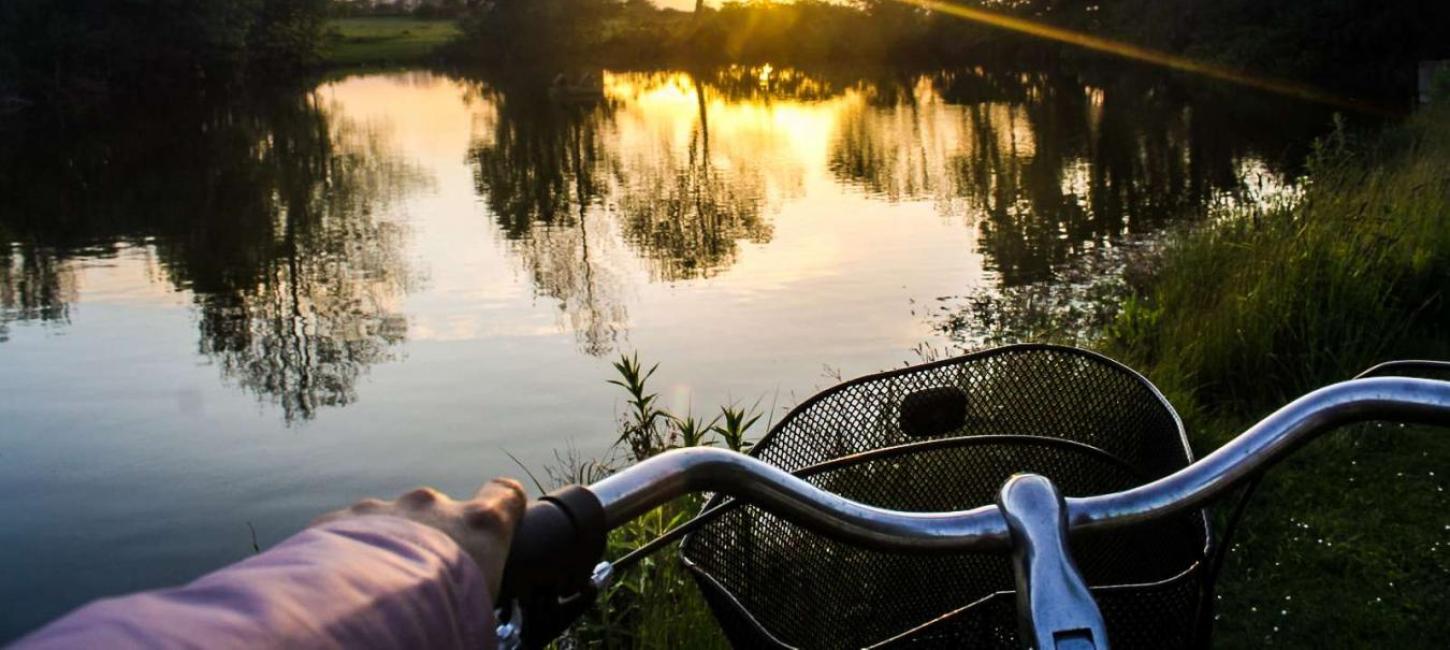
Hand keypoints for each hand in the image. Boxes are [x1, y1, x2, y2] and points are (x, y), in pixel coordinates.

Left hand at [313, 479, 527, 596]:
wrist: (361, 616)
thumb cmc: (439, 619)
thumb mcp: (476, 608)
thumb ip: (475, 592)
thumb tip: (470, 616)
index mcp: (479, 525)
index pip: (504, 494)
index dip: (500, 505)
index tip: (489, 527)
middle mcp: (432, 506)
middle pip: (438, 512)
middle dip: (430, 538)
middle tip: (417, 583)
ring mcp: (382, 509)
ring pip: (388, 521)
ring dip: (386, 547)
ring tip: (373, 590)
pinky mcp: (336, 521)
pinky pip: (344, 533)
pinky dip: (344, 554)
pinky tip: (339, 588)